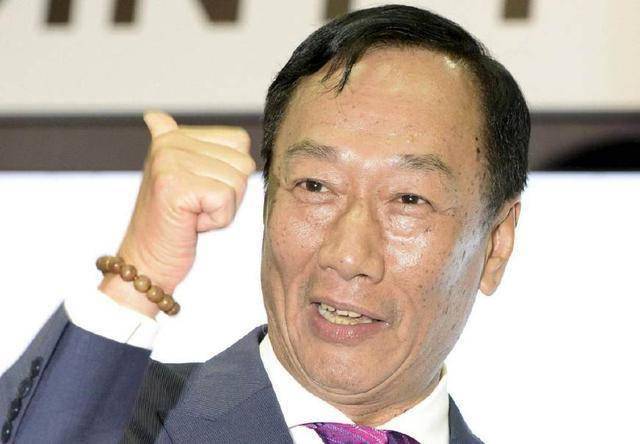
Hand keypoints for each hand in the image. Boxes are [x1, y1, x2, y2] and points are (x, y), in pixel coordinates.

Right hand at [99, 112, 254, 317]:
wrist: (146, 261)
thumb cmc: (171, 224)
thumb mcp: (178, 177)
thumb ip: (182, 147)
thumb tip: (153, 115)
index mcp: (173, 136)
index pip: (240, 142)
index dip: (231, 175)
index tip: (200, 192)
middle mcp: (169, 143)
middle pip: (243, 163)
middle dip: (229, 194)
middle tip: (195, 208)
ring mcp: (170, 162)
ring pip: (238, 182)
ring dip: (223, 209)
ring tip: (191, 215)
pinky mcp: (175, 186)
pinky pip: (226, 200)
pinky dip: (217, 220)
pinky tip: (190, 223)